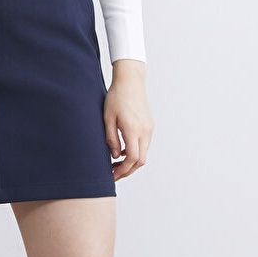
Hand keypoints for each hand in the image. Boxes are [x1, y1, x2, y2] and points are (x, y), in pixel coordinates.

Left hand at [103, 59, 151, 179]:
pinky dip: (135, 152)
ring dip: (131, 162)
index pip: (132, 159)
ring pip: (144, 153)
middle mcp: (145, 131)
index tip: (112, 175)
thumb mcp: (108, 118)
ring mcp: (149, 128)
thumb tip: (116, 156)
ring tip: (116, 163)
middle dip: (127, 170)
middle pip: (140, 161)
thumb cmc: (116, 97)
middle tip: (113, 173)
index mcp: (133, 129)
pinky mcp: (150, 125)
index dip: (123, 171)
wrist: (130, 81)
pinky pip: (145, 145)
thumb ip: (111, 139)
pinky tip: (123, 151)